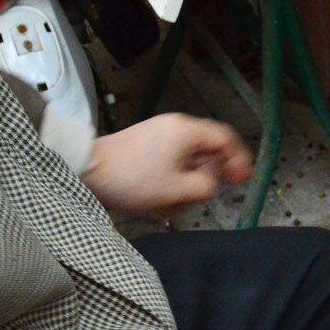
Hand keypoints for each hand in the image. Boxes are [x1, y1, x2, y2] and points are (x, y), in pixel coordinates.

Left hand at [82, 113, 252, 215]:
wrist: (87, 169)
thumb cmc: (134, 179)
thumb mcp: (178, 189)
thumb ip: (208, 186)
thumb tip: (211, 182)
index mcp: (187, 131)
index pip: (226, 139)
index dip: (239, 160)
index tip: (242, 180)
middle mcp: (175, 126)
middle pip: (207, 149)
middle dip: (208, 176)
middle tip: (204, 196)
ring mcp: (158, 134)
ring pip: (188, 158)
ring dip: (187, 182)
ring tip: (175, 202)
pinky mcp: (145, 144)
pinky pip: (171, 160)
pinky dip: (172, 179)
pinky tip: (161, 198)